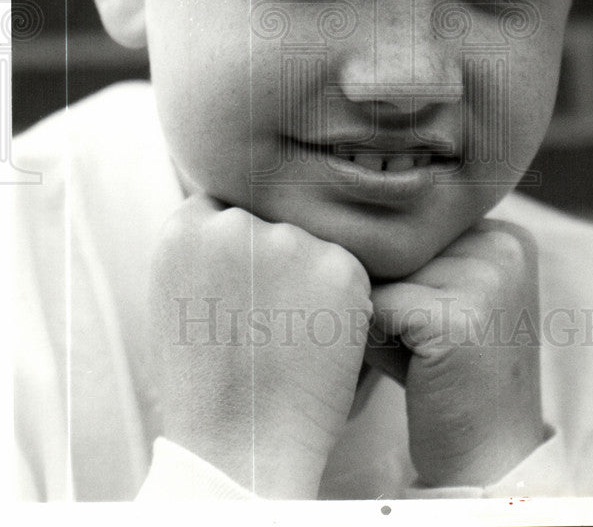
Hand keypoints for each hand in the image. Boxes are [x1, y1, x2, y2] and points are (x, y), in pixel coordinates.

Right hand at [148, 194, 371, 497]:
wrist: (240, 450)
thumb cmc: (205, 386)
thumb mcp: (177, 299)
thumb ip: (203, 252)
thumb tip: (235, 220)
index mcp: (184, 230)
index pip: (223, 211)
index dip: (237, 253)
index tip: (239, 287)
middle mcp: (235, 225)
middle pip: (269, 225)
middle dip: (272, 263)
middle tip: (263, 322)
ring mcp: (289, 243)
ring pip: (308, 245)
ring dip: (307, 278)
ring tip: (286, 337)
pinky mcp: (339, 267)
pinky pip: (345, 270)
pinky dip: (340, 302)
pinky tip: (316, 341)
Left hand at [365, 219, 542, 487]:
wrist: (489, 458)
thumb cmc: (448, 377)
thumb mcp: (440, 297)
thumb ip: (407, 258)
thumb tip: (335, 232)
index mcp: (505, 235)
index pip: (416, 230)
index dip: (399, 275)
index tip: (423, 318)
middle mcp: (503, 245)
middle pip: (399, 248)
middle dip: (387, 292)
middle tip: (419, 345)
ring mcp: (486, 277)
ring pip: (383, 273)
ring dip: (377, 314)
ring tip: (419, 357)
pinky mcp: (458, 317)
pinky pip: (377, 306)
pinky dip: (376, 341)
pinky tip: (414, 370)